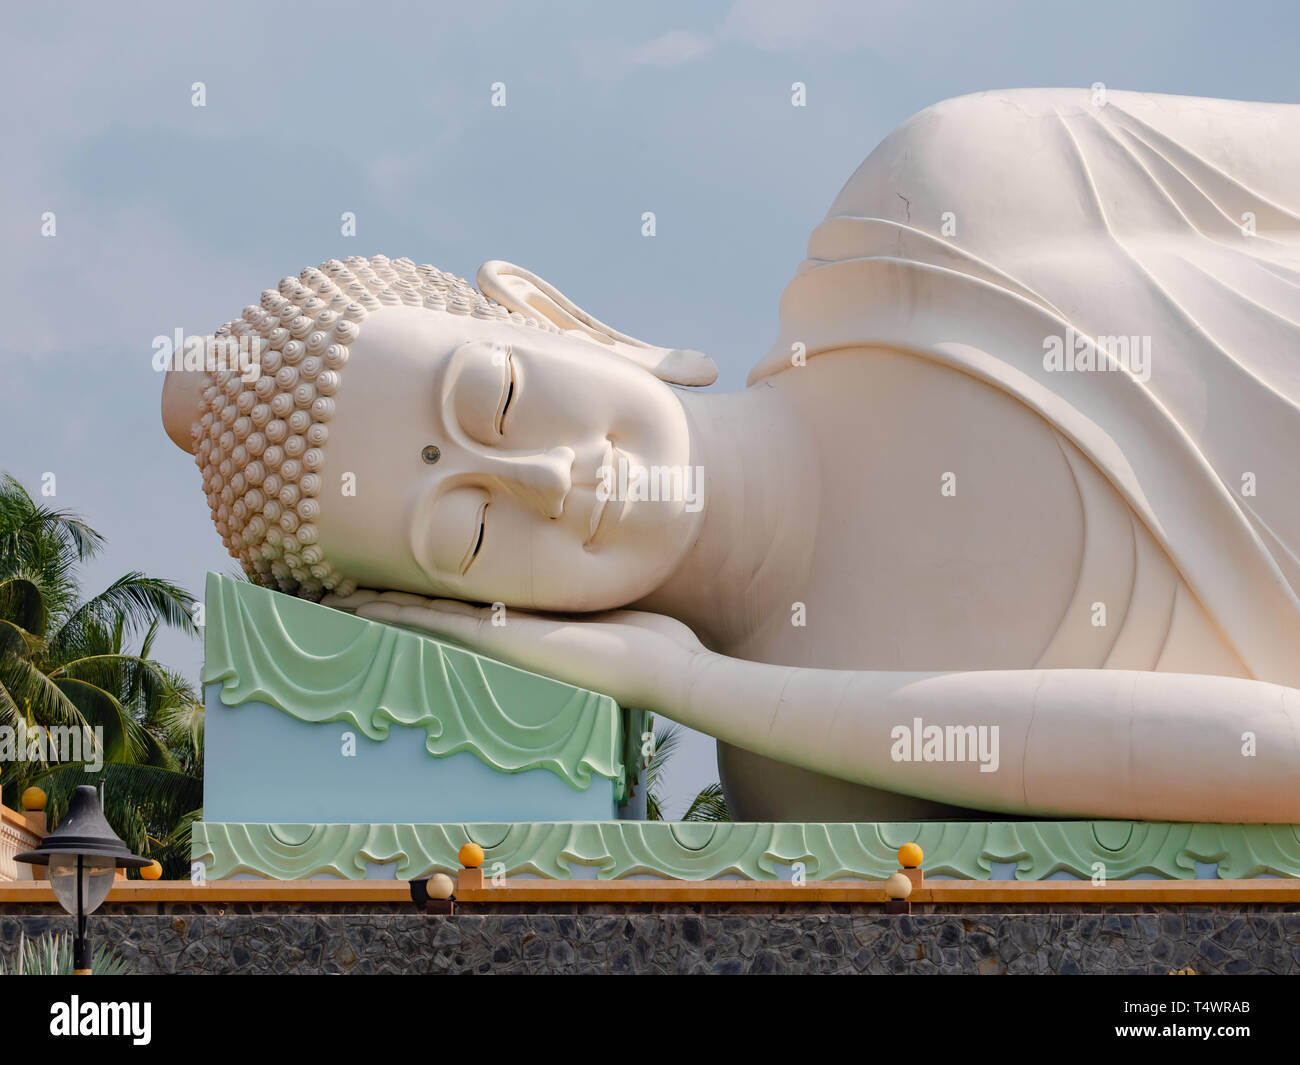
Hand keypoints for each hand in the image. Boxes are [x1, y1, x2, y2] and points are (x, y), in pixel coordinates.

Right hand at [322, 590, 705, 710]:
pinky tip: (363, 606)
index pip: (456, 615)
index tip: (382, 591)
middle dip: (384, 609)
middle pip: (427, 621)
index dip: (416, 603)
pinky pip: (434, 622)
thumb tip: (584, 571)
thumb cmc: (647, 640)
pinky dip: (396, 613)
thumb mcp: (606, 607)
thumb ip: (583, 593)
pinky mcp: (499, 641)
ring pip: (420, 622)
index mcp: (520, 630)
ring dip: (378, 611)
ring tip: (335, 601)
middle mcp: (500, 640)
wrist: (663, 668)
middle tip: (337, 598)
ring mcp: (496, 644)